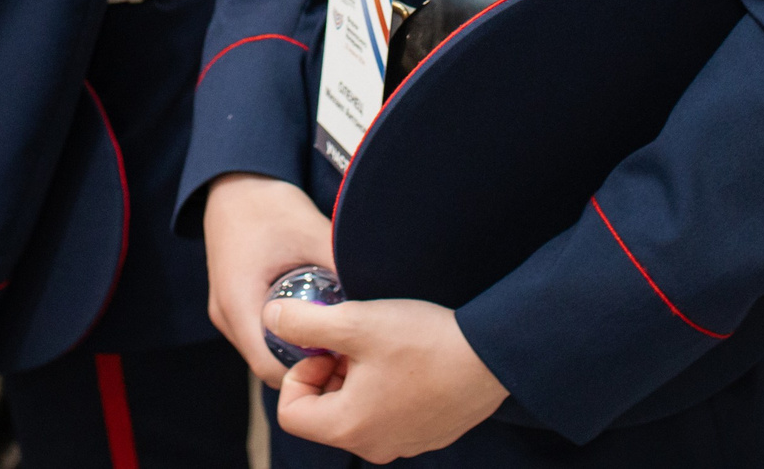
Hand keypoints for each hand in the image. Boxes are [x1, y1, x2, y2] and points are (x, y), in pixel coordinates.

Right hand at [203, 172, 334, 385]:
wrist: (235, 181)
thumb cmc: (267, 204)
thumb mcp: (309, 231)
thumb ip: (339, 262)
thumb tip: (378, 290)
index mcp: (238, 302)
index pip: (268, 366)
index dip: (304, 372)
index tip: (338, 357)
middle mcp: (226, 314)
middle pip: (266, 363)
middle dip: (304, 364)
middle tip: (344, 351)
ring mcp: (227, 309)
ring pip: (263, 350)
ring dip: (294, 350)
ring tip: (333, 336)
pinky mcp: (234, 301)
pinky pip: (259, 333)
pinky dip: (284, 335)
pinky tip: (314, 319)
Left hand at [270, 297, 508, 462]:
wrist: (492, 355)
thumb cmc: (423, 340)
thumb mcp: (355, 321)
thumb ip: (304, 322)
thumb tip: (270, 318)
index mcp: (348, 427)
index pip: (290, 412)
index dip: (299, 373)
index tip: (324, 345)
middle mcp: (374, 446)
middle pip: (324, 413)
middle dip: (329, 373)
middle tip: (352, 340)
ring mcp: (404, 444)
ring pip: (357, 412)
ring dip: (357, 379)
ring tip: (381, 346)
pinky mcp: (428, 435)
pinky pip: (389, 415)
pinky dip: (386, 388)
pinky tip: (408, 359)